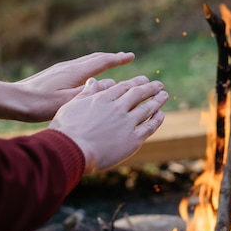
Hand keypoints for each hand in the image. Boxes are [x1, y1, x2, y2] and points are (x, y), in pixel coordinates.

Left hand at [0, 52, 134, 121]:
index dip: (118, 58)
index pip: (102, 61)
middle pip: (95, 58)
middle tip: (126, 57)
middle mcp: (70, 66)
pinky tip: (88, 75)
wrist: (14, 100)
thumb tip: (112, 84)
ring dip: (101, 60)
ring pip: (86, 61)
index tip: (131, 56)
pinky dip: (90, 66)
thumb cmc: (39, 105)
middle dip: (112, 57)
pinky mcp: (55, 74)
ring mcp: (61, 69)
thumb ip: (90, 93)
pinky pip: (79, 66)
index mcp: (75, 72)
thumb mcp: (68, 102)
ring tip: (111, 63)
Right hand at [49, 76, 167, 172]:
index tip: (144, 80)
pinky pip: (149, 127)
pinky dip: (156, 120)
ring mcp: (126, 123)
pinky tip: (161, 115)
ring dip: (157, 101)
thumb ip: (85, 93)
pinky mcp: (132, 140)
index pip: (123, 87)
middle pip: (138, 94)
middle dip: (150, 88)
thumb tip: (93, 81)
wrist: (71, 151)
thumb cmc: (66, 130)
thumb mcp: (71, 106)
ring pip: (146, 109)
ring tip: (164, 95)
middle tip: (159, 84)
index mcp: (102, 99)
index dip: (135, 82)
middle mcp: (117, 108)